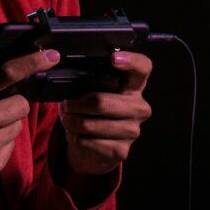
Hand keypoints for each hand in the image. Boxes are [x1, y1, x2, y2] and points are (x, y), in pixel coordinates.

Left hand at [58, 51, 152, 175]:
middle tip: (66, 105)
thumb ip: (90, 82)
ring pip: (89, 124)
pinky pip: (87, 142)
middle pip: (101, 101)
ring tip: (68, 120)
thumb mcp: (94, 92)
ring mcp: (133, 130)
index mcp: (134, 87)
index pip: (143, 67)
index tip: (113, 58)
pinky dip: (74, 138)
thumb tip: (71, 79)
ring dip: (71, 122)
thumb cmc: (93, 112)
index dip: (131, 61)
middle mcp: (139, 107)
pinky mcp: (121, 151)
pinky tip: (76, 135)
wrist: (95, 149)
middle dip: (75, 104)